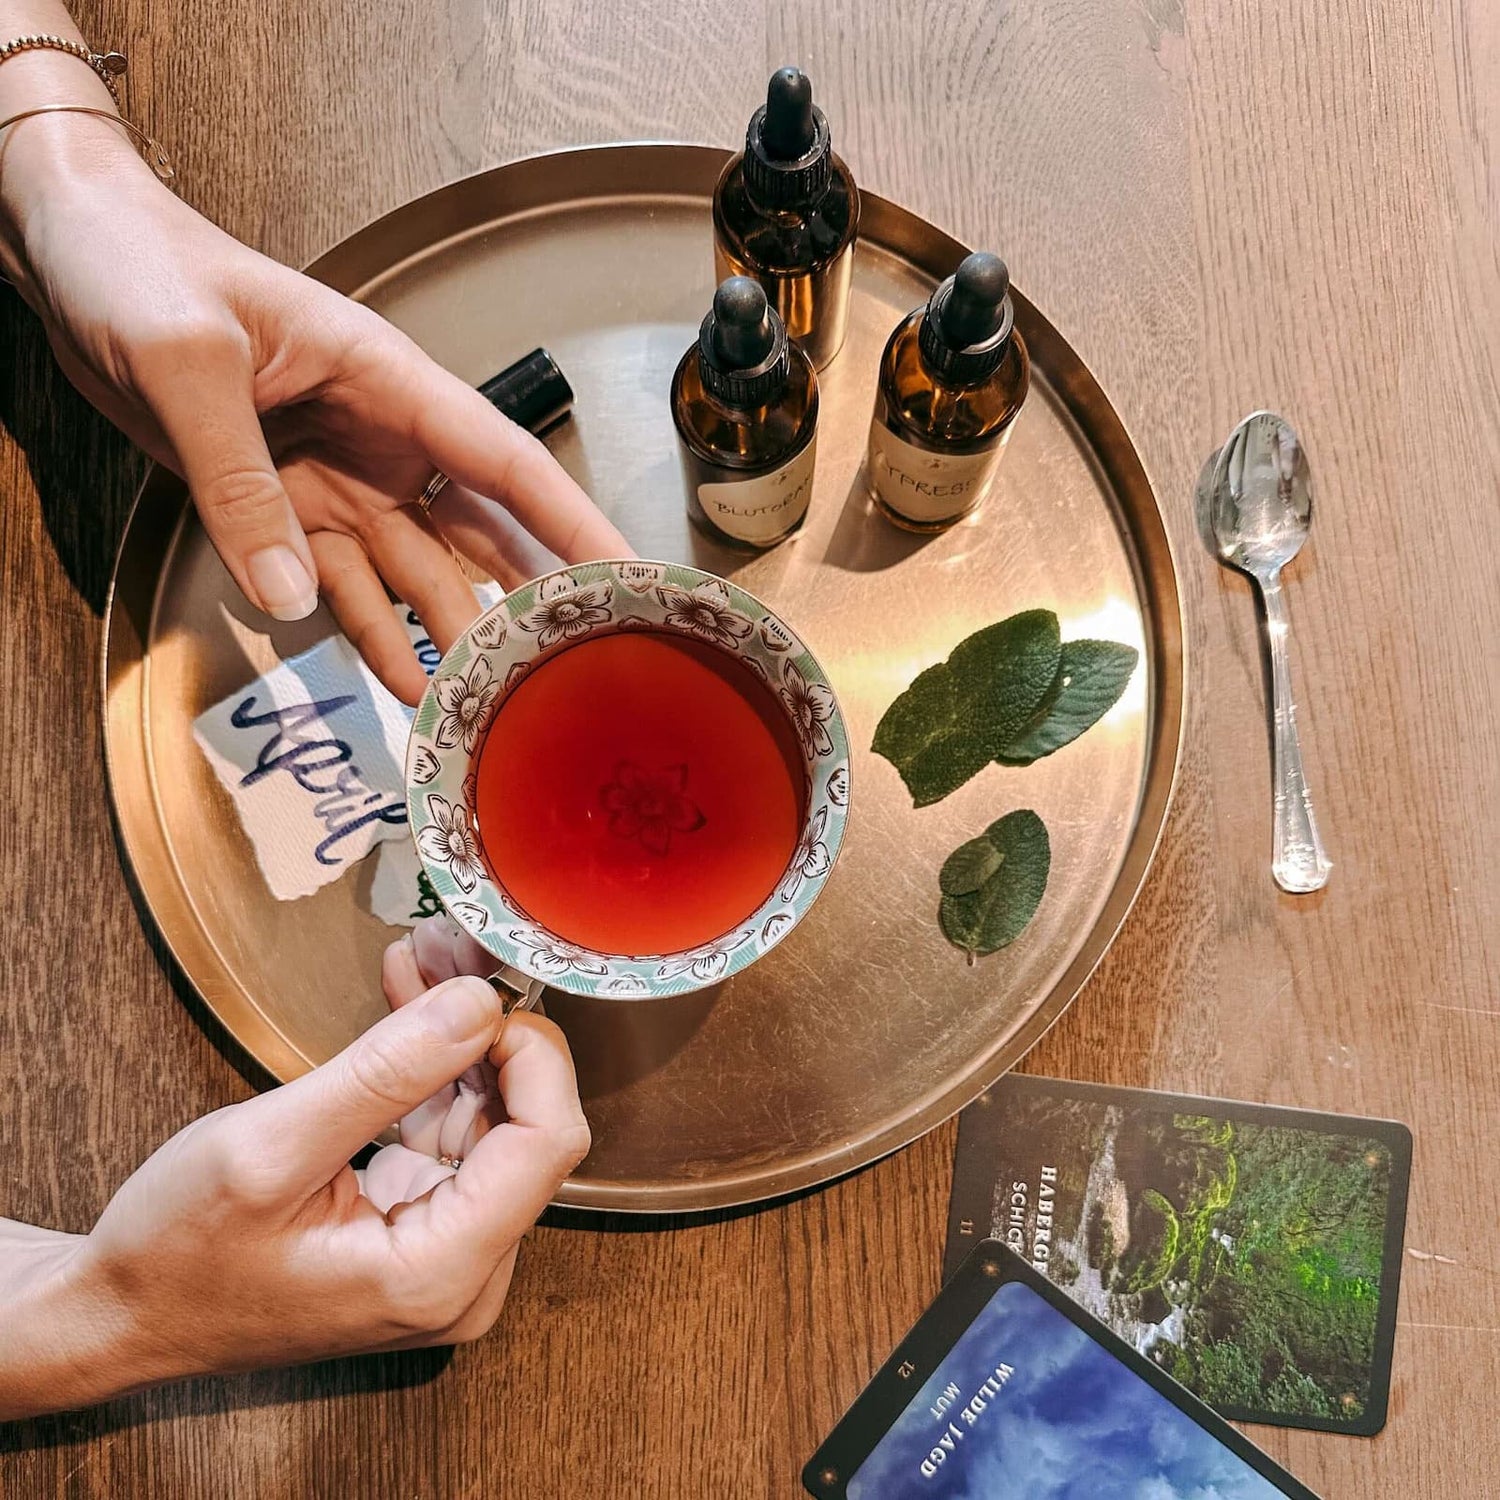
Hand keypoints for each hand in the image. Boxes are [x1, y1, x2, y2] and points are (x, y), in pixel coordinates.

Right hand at [0, 918, 587, 1416]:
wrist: (124, 1315)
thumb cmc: (176, 1254)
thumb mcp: (268, 1148)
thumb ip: (385, 1074)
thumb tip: (479, 1002)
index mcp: (440, 1272)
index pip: (548, 1143)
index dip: (531, 1054)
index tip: (480, 989)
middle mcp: (466, 1276)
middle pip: (529, 1128)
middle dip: (490, 1032)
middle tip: (448, 950)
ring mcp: (448, 1256)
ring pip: (494, 1122)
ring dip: (460, 1039)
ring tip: (422, 960)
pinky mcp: (425, 1231)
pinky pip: (455, 1135)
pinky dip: (433, 1070)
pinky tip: (408, 1004)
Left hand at [4, 124, 627, 702]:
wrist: (69, 260)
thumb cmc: (139, 268)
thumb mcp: (187, 362)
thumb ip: (238, 482)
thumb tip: (290, 595)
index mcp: (389, 382)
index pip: (508, 463)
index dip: (576, 524)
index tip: (632, 577)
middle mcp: (384, 440)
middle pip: (482, 533)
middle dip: (530, 598)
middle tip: (574, 665)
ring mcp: (341, 481)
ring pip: (420, 573)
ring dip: (452, 635)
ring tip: (491, 700)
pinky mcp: (291, 512)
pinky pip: (345, 587)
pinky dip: (373, 634)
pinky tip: (407, 684)